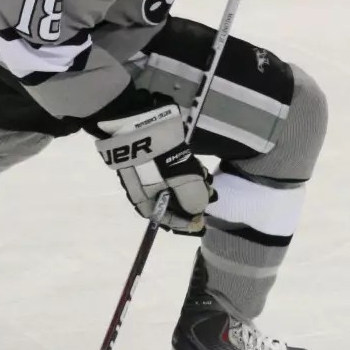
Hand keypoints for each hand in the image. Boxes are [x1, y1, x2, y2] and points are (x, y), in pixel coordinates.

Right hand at [93, 102, 214, 233]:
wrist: (139, 126)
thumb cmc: (159, 160)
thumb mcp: (182, 183)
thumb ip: (193, 200)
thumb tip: (198, 210)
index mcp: (145, 202)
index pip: (166, 219)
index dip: (185, 223)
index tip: (202, 223)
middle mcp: (143, 190)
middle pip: (170, 202)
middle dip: (191, 202)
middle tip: (210, 196)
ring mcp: (146, 173)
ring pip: (172, 186)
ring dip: (191, 186)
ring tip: (207, 181)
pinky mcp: (151, 157)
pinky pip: (170, 172)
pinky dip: (185, 174)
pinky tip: (198, 169)